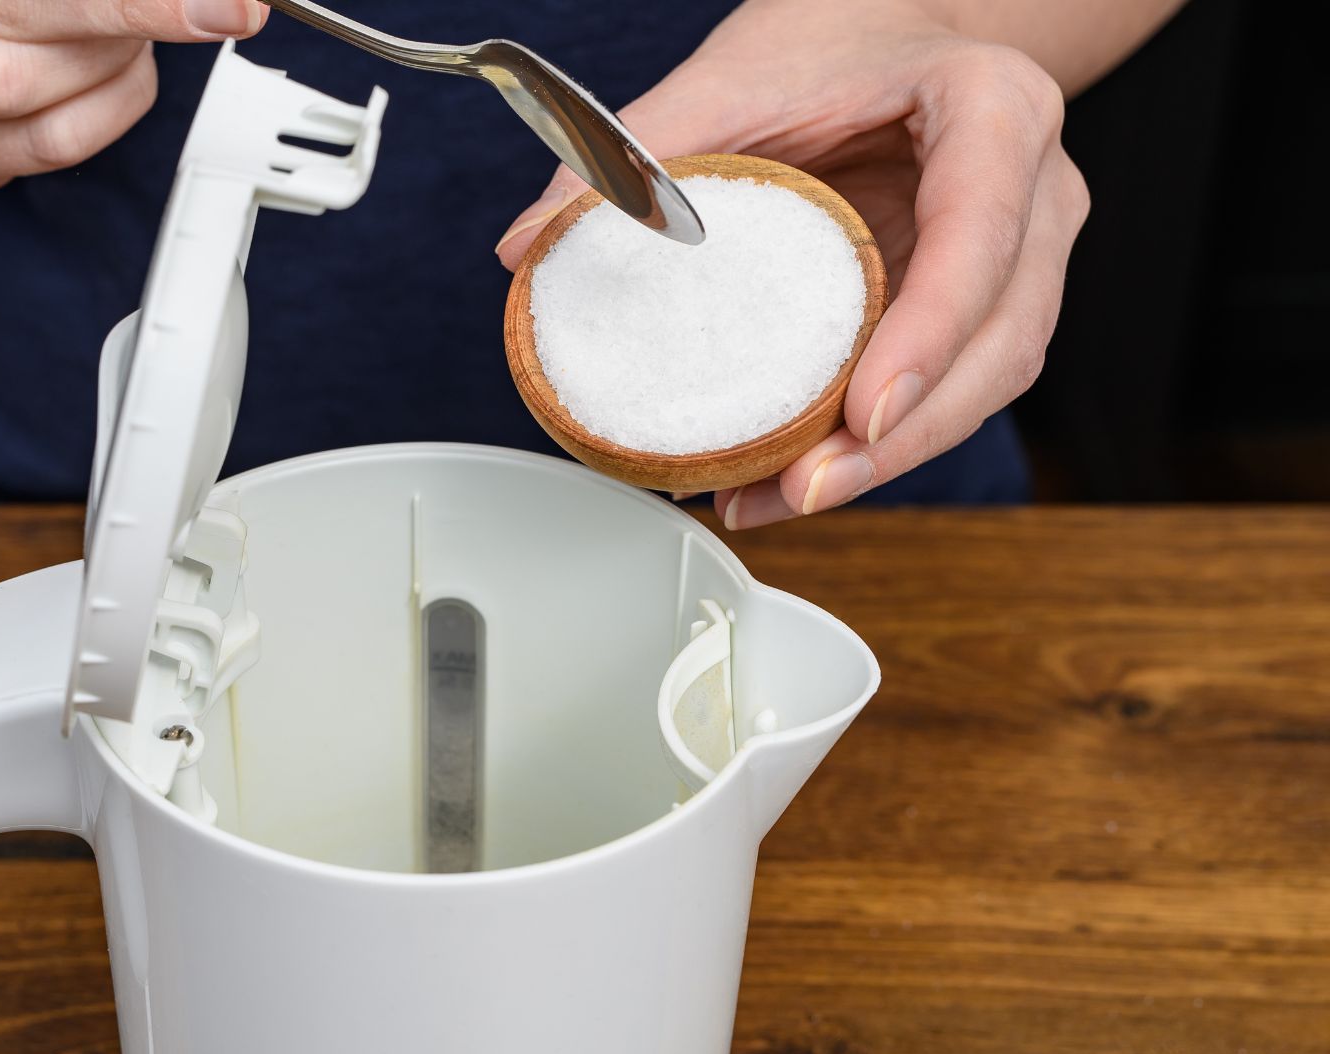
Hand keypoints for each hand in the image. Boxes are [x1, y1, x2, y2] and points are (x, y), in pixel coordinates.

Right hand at [0, 0, 267, 186]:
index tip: (220, 9)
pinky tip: (105, 74)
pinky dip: (101, 116)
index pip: (19, 2)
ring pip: (36, 129)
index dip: (132, 6)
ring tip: (132, 35)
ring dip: (115, 82)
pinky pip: (40, 158)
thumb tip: (193, 0)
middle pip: (13, 75)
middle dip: (123, 43)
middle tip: (192, 13)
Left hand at [495, 0, 1090, 527]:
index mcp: (992, 110)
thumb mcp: (727, 80)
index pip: (980, 235)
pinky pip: (949, 388)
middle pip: (1000, 341)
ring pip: (988, 383)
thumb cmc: (829, 42)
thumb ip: (630, 158)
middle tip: (802, 489)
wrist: (892, 29)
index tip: (863, 414)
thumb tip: (525, 248)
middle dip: (905, 438)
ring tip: (779, 499)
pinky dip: (877, 442)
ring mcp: (1024, 255)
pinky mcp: (988, 304)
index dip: (929, 335)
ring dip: (890, 461)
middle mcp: (1035, 191)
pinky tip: (792, 478)